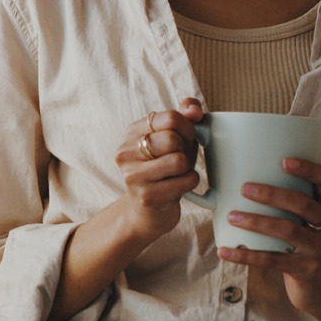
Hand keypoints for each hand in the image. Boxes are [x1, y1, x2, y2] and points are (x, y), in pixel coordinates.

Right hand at [112, 98, 203, 244]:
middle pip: (172, 138)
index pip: (170, 117)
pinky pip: (185, 181)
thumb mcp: (176, 139)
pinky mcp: (146, 196)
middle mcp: (126, 151)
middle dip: (185, 150)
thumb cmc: (166, 170)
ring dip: (187, 168)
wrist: (149, 211)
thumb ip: (186, 116)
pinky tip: (179, 187)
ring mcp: (132, 175)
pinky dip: (190, 183)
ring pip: (178, 160)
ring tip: (178, 174)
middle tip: (180, 160)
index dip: (187, 128)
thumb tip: (194, 109)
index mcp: (132, 132)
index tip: (185, 138)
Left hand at [219, 158, 320, 310]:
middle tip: (244, 188)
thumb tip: (239, 180)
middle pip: (304, 204)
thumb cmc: (304, 247)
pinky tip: (225, 251)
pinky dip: (246, 255)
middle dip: (272, 194)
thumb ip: (288, 204)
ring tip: (232, 216)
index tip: (284, 161)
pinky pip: (273, 260)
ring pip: (288, 230)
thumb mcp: (305, 223)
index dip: (309, 169)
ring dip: (256, 221)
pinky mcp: (307, 270)